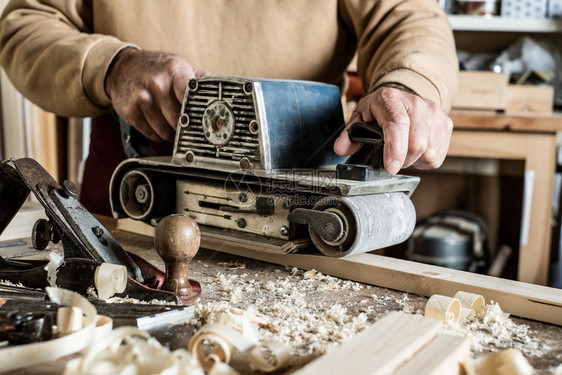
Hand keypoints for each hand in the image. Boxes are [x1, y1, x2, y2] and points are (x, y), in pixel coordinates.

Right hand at [105, 48, 207, 141]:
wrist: (122, 67)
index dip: (199, 115)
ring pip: (166, 131)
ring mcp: (142, 98)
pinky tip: (160, 126)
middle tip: (189, 127)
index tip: (205, 123)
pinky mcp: (131, 112)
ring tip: (174, 126)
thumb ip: (203, 80)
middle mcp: (157, 84)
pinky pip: (152, 134)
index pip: (192, 100)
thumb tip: (225, 92)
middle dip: (186, 128)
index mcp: (175, 71)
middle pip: (180, 120)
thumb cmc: (157, 68)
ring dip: (173, 135)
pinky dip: (159, 135)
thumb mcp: (181, 66)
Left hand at [334, 85, 452, 173]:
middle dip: (402, 160)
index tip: (391, 167)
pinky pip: (438, 155)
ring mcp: (435, 114)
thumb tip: (341, 149)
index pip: (397, 124)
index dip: (395, 149)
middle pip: (417, 144)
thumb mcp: (360, 116)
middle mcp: (417, 104)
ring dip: (414, 160)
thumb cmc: (381, 108)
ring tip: (403, 151)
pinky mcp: (446, 124)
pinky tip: (415, 150)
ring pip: (429, 153)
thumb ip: (349, 134)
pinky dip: (424, 159)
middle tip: (391, 157)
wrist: (403, 95)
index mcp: (391, 99)